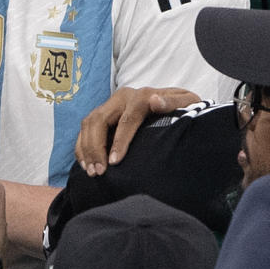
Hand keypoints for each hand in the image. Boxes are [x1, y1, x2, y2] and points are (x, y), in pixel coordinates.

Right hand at [74, 86, 200, 175]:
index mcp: (141, 96)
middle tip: (99, 172)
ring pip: (89, 123)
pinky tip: (86, 164)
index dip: (119, 142)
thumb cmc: (181, 107)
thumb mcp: (186, 101)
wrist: (172, 101)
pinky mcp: (103, 113)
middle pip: (99, 120)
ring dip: (86, 148)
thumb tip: (155, 101)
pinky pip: (85, 128)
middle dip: (95, 147)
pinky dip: (82, 146)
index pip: (126, 120)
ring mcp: (110, 105)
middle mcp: (122, 98)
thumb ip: (174, 103)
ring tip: (91, 171)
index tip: (115, 162)